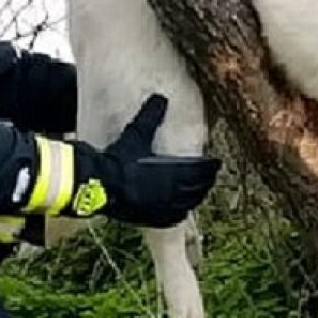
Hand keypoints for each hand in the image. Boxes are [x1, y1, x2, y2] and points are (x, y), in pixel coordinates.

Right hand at [65, 95, 219, 226]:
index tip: (216, 162)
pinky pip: (173, 219)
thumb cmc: (120, 159)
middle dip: (206, 182)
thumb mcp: (137, 134)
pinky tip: (180, 210)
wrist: (100, 184)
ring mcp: (162, 209)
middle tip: (210, 175)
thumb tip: (161, 98)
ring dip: (196, 197)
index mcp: (173, 173)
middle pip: (198, 189)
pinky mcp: (151, 219)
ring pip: (188, 205)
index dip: (211, 166)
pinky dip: (181, 213)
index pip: (201, 171)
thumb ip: (151, 116)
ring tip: (198, 191)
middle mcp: (172, 193)